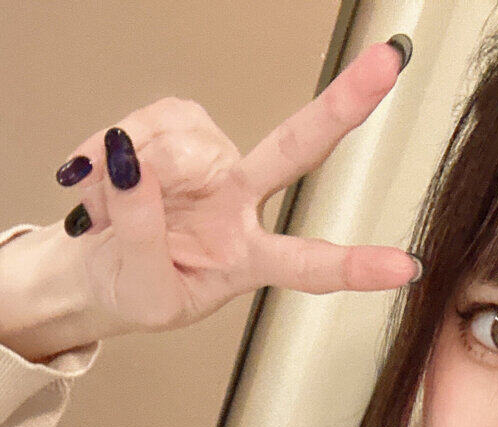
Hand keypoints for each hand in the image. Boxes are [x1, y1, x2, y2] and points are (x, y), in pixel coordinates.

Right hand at [54, 39, 419, 335]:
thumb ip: (141, 236)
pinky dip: (107, 154)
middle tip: (389, 64)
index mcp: (247, 259)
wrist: (92, 267)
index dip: (355, 266)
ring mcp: (212, 161)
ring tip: (99, 215)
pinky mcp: (178, 128)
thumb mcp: (142, 292)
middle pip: (297, 148)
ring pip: (179, 146)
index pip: (307, 264)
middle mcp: (241, 202)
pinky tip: (96, 178)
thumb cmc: (130, 289)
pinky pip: (143, 125)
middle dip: (342, 104)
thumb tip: (134, 165)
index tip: (405, 267)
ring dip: (123, 183)